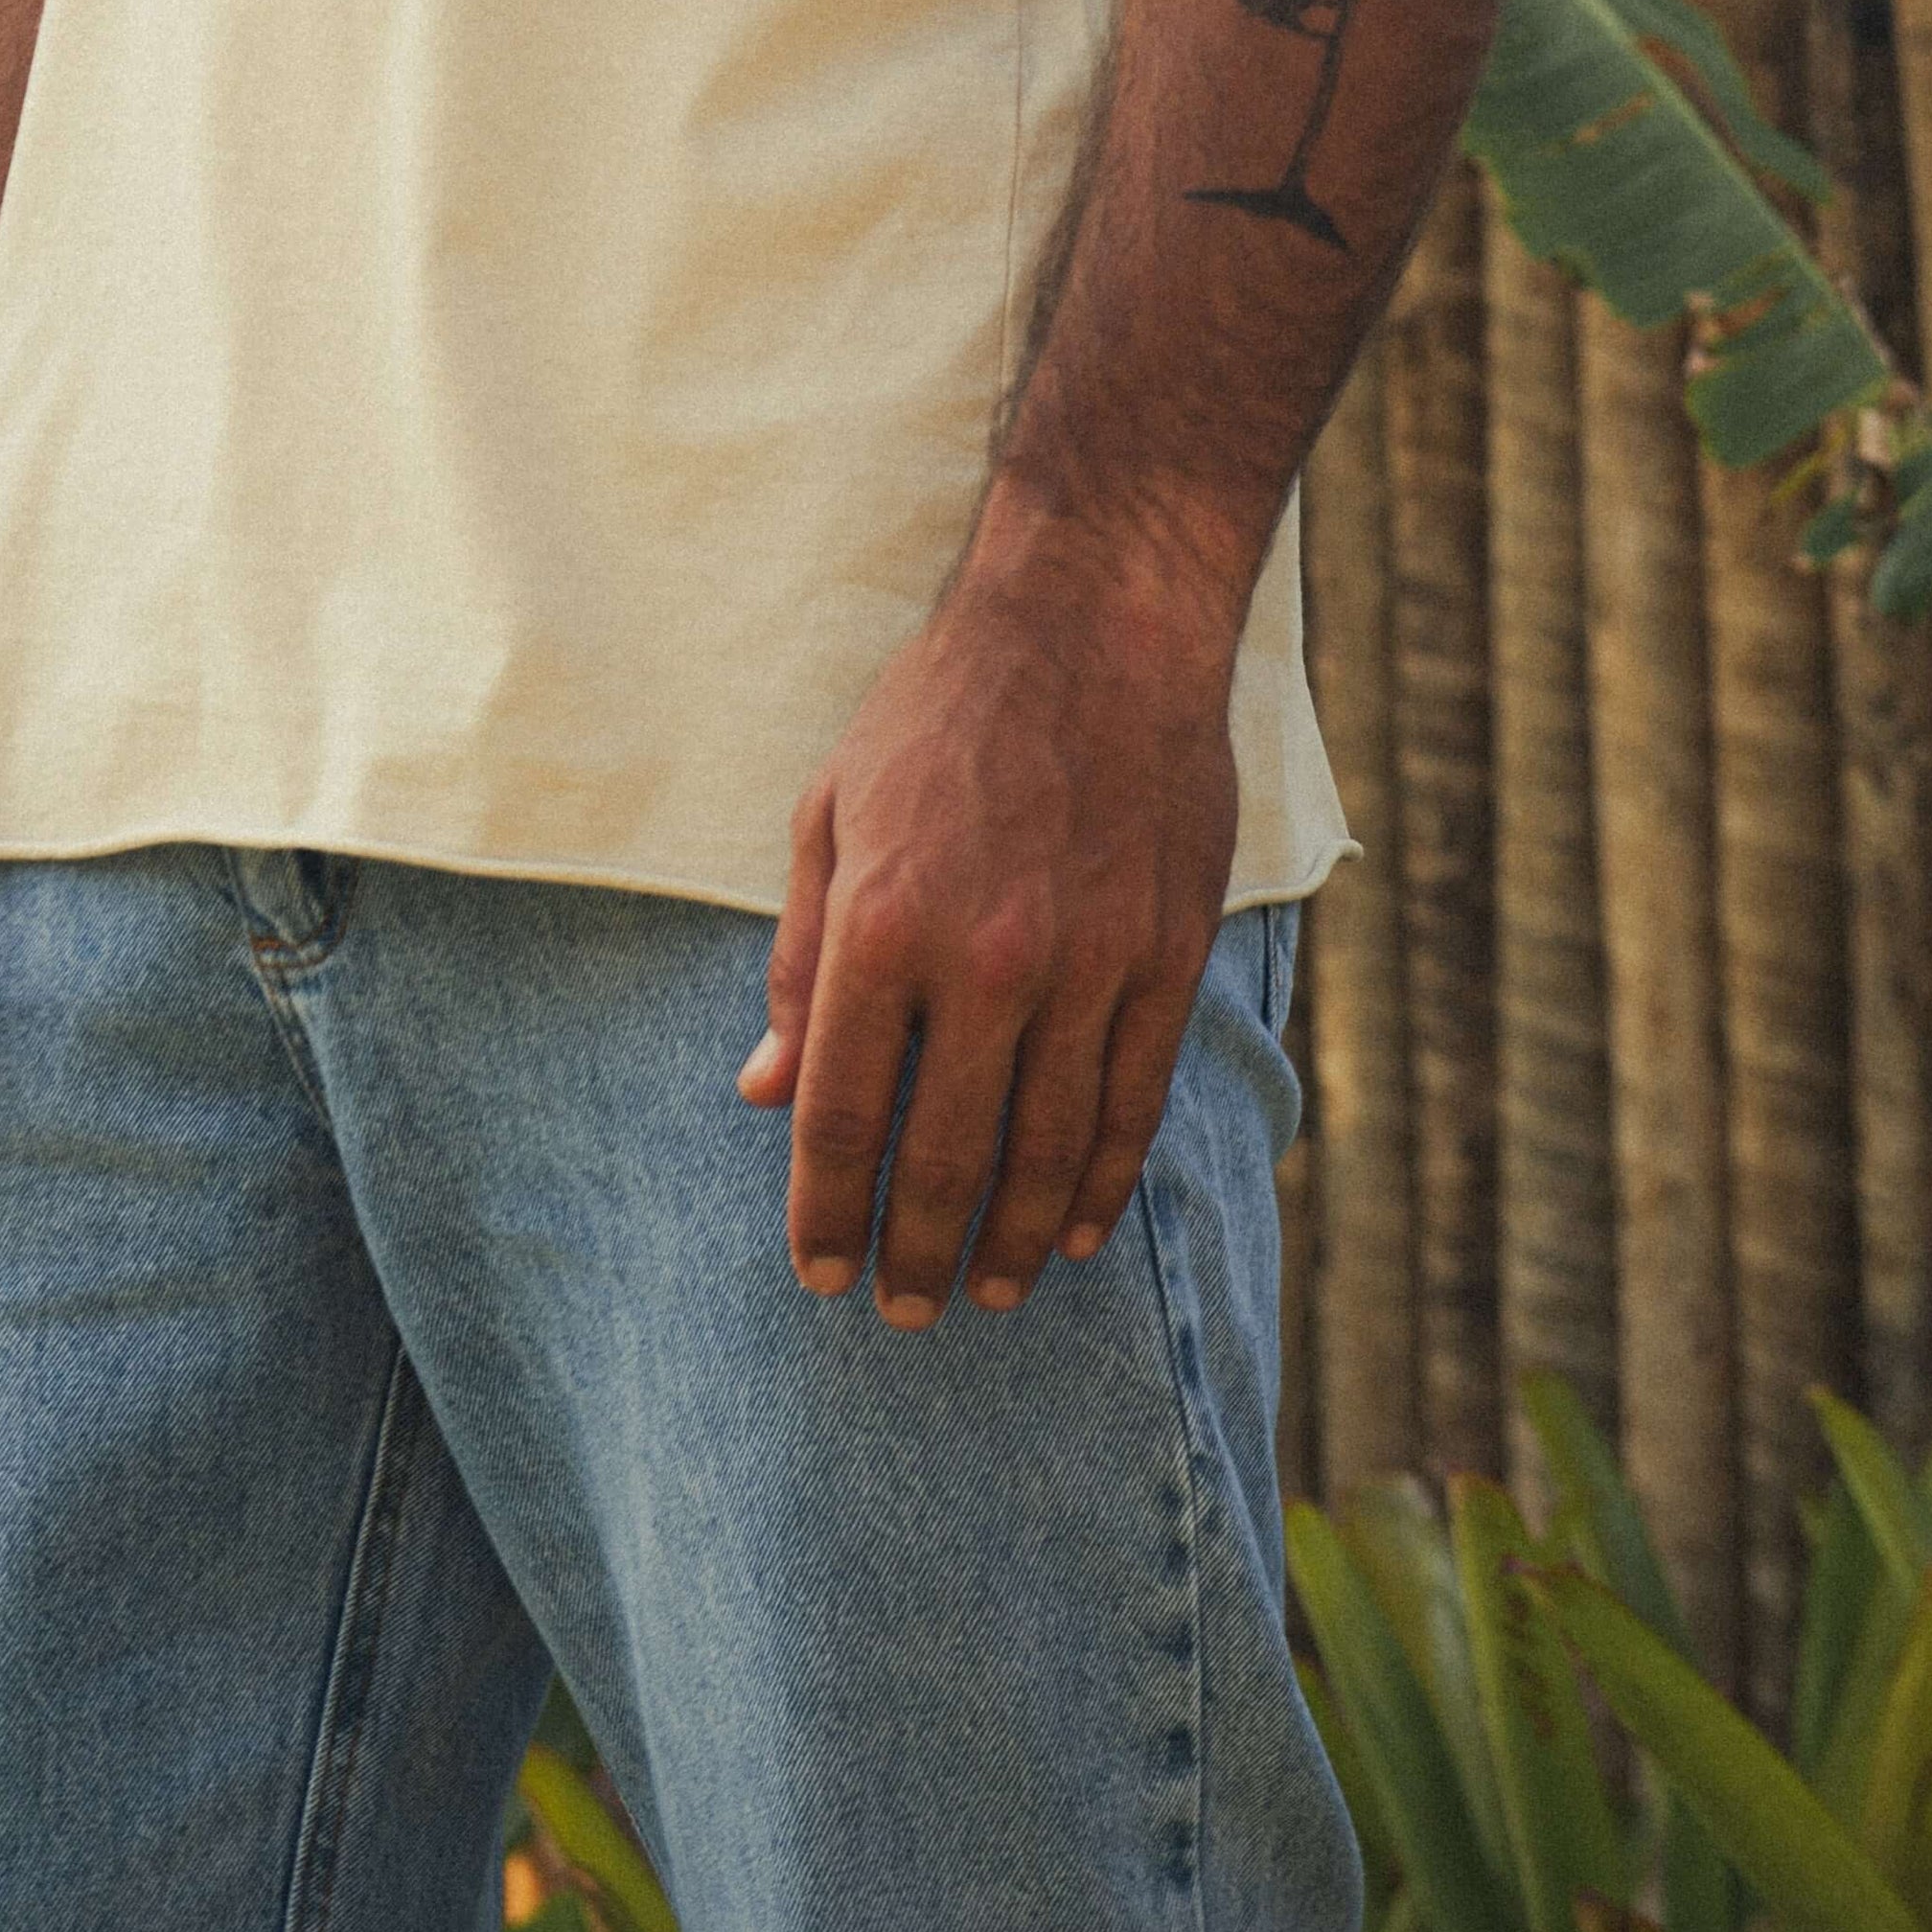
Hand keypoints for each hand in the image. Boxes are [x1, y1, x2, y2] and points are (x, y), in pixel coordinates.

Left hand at [738, 533, 1240, 1323]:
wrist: (1093, 620)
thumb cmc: (940, 713)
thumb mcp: (831, 815)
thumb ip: (802, 966)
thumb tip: (764, 1093)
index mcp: (883, 922)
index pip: (842, 1112)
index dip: (825, 1209)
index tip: (820, 1273)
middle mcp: (986, 958)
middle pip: (944, 1155)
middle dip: (914, 1251)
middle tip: (901, 1310)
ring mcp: (1090, 962)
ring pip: (1050, 1150)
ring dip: (1011, 1239)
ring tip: (985, 1291)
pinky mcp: (1167, 954)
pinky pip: (1135, 1102)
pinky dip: (1105, 1183)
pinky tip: (1075, 1230)